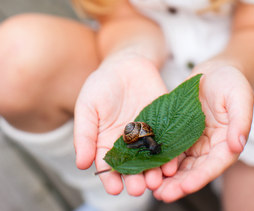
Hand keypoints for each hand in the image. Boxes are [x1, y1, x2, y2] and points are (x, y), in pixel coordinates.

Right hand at [74, 55, 168, 195]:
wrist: (126, 63)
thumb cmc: (102, 85)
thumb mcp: (87, 106)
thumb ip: (84, 134)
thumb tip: (81, 164)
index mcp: (106, 144)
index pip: (108, 168)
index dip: (110, 180)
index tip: (114, 189)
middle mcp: (127, 145)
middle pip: (132, 169)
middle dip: (135, 180)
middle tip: (138, 188)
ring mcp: (147, 136)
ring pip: (151, 160)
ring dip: (154, 172)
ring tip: (156, 180)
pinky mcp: (164, 126)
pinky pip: (168, 143)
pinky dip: (171, 155)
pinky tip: (172, 163)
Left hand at [153, 64, 253, 202]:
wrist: (216, 69)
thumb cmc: (232, 81)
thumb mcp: (239, 97)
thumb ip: (240, 121)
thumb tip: (238, 144)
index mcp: (226, 143)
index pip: (213, 166)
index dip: (198, 178)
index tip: (183, 187)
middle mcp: (209, 146)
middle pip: (193, 170)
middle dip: (178, 184)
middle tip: (161, 194)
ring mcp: (193, 139)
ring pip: (179, 162)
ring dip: (166, 175)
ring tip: (149, 185)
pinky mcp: (180, 130)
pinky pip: (169, 146)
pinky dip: (159, 155)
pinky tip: (145, 162)